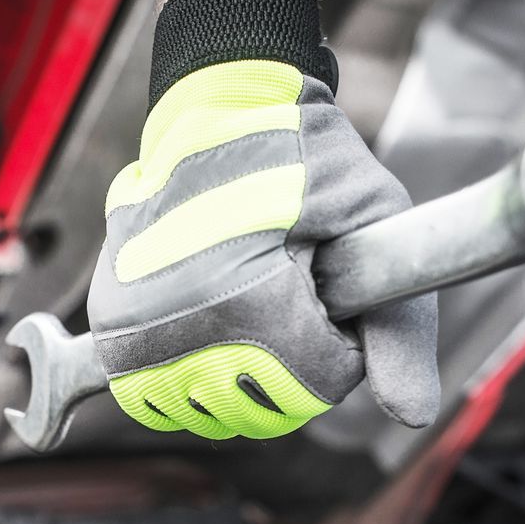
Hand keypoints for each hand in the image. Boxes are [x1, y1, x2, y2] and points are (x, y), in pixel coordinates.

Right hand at [87, 0, 437, 441]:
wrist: (219, 106)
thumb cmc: (303, 153)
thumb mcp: (374, 217)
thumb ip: (401, 327)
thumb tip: (415, 417)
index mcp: (245, 302)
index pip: (318, 384)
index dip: (343, 340)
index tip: (332, 286)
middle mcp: (175, 324)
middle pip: (264, 408)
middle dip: (297, 360)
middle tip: (293, 287)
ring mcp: (132, 330)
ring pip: (212, 412)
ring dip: (244, 374)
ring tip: (254, 299)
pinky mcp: (109, 327)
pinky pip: (159, 398)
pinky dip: (193, 379)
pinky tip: (216, 329)